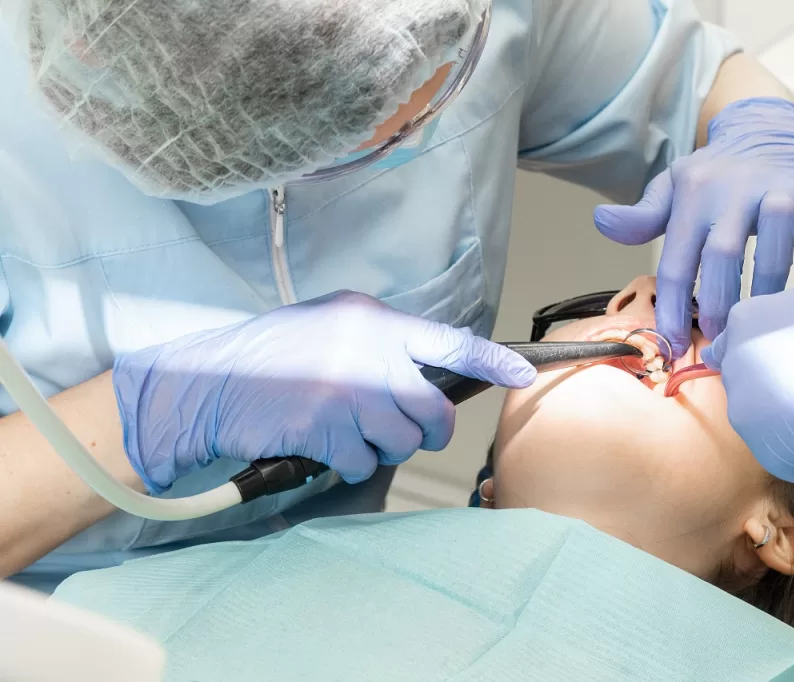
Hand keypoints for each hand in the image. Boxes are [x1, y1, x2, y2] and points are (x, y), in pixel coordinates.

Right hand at [113, 292, 536, 492]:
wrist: (209, 381)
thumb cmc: (273, 353)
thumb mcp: (332, 324)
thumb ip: (380, 340)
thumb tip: (427, 370)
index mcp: (373, 319)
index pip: (450, 341)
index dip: (493, 361)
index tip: (523, 373)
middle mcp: (367, 351)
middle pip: (433, 410)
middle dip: (430, 431)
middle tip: (417, 434)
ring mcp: (347, 391)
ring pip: (401, 442)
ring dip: (383, 447)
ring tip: (350, 431)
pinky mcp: (326, 428)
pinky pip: (364, 462)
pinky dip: (350, 463)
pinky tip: (325, 445)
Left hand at [594, 97, 793, 353]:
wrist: (761, 129)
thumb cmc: (713, 176)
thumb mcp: (671, 191)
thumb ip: (642, 218)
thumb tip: (601, 222)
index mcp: (692, 198)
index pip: (675, 261)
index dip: (672, 307)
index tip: (674, 345)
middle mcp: (731, 191)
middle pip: (722, 251)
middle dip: (719, 300)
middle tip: (721, 339)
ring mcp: (775, 182)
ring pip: (776, 226)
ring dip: (770, 272)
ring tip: (765, 314)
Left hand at [701, 273, 793, 482]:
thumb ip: (793, 307)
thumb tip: (792, 318)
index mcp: (746, 323)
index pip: (738, 331)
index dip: (767, 339)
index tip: (789, 348)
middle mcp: (736, 369)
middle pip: (745, 373)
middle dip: (772, 375)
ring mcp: (747, 415)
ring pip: (759, 413)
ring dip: (785, 410)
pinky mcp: (768, 452)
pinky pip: (782, 446)